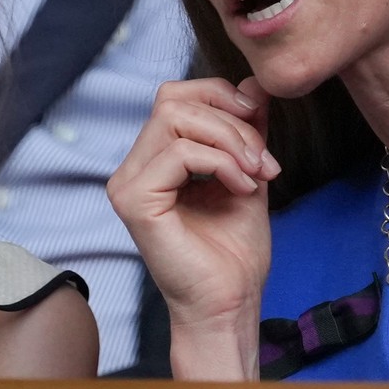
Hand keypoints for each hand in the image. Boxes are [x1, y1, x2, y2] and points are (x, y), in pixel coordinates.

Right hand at [107, 77, 276, 378]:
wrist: (230, 304)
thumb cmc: (234, 253)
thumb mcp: (248, 174)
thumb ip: (246, 131)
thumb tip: (253, 85)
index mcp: (153, 160)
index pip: (175, 97)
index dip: (221, 99)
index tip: (261, 130)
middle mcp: (132, 168)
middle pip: (173, 99)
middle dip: (229, 119)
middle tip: (261, 158)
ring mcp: (128, 184)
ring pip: (176, 118)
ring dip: (230, 141)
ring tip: (255, 175)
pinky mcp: (135, 201)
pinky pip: (180, 152)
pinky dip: (221, 163)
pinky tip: (241, 188)